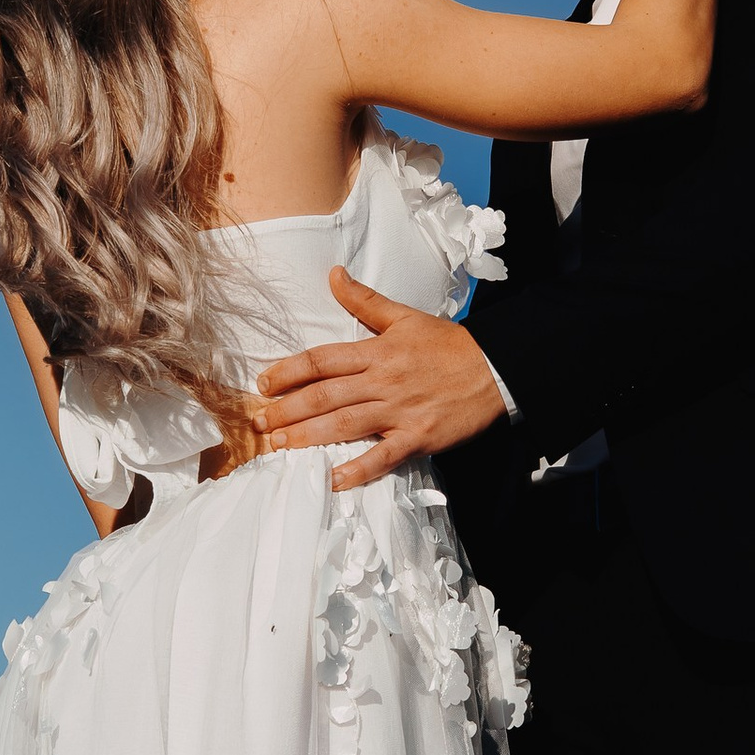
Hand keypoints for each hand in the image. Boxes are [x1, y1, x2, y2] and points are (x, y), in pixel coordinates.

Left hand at [254, 269, 507, 490]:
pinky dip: (357, 470)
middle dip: (288, 410)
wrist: (496, 368)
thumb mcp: (405, 317)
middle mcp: (383, 381)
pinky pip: (383, 457)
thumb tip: (333, 274)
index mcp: (377, 351)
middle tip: (259, 423)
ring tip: (279, 446)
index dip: (288, 372)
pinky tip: (332, 480)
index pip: (322, 360)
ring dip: (308, 436)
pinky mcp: (418, 437)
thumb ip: (365, 301)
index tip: (263, 384)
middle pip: (325, 395)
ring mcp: (400, 411)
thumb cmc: (448, 344)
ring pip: (345, 424)